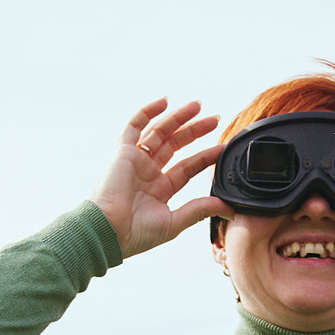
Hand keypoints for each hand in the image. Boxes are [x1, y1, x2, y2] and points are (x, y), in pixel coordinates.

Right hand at [91, 98, 226, 257]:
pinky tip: (164, 101)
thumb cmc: (134, 233)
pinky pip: (134, 126)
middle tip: (215, 119)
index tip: (222, 148)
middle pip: (175, 145)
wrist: (108, 231)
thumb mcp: (174, 222)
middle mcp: (148, 172)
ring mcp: (135, 161)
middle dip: (195, 131)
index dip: (205, 156)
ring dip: (177, 117)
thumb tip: (227, 206)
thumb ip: (199, 210)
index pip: (187, 167)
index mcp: (160, 189)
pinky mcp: (123, 152)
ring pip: (159, 132)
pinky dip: (147, 112)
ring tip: (197, 106)